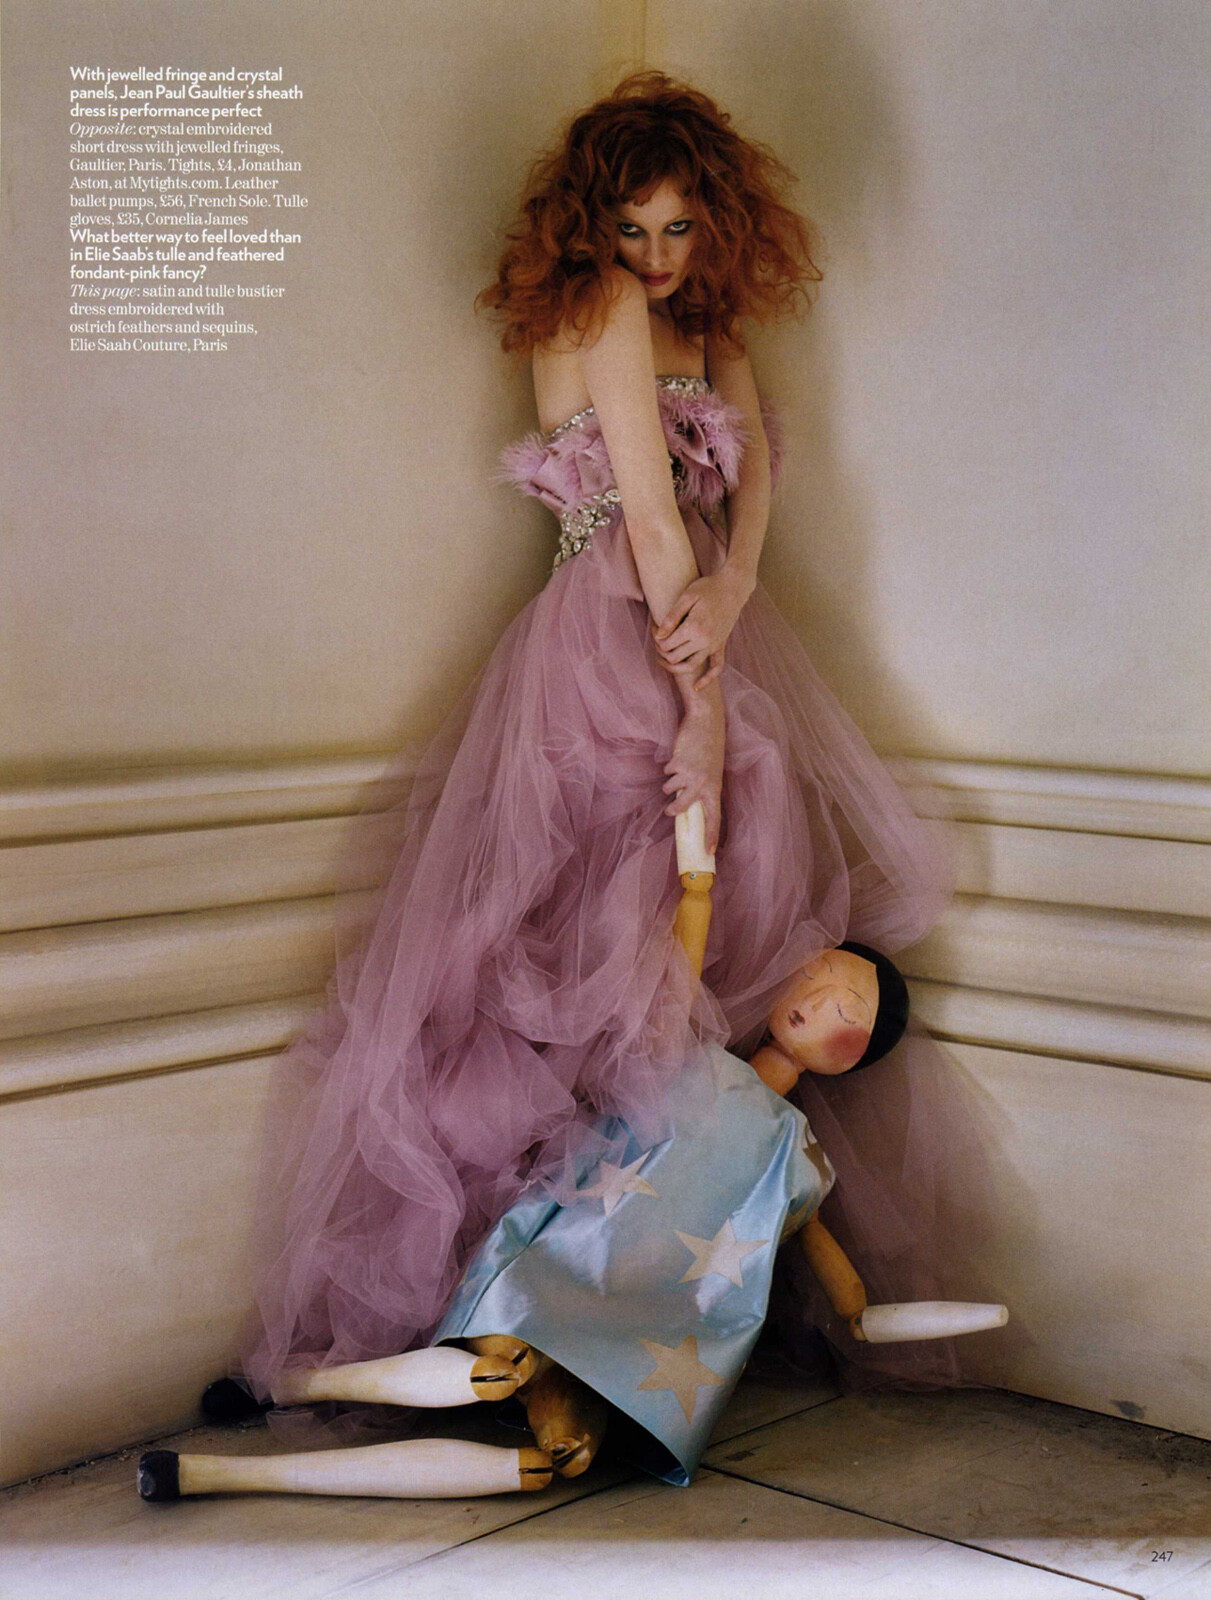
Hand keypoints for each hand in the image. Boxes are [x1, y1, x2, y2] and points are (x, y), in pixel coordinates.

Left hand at [652, 566, 753, 679]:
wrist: (733, 588)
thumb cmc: (707, 588)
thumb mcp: (686, 597)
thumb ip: (672, 617)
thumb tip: (659, 635)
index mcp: (694, 627)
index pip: (667, 644)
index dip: (656, 639)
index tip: (654, 629)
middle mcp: (705, 640)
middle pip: (675, 657)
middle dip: (662, 651)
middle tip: (657, 640)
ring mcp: (714, 645)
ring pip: (691, 666)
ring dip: (674, 667)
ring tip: (663, 661)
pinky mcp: (721, 646)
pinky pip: (716, 667)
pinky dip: (707, 679)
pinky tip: (697, 688)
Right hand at [662, 697, 724, 854]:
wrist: (706, 723)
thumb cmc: (709, 749)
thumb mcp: (711, 772)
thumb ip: (703, 788)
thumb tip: (687, 805)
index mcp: (715, 788)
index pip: (715, 818)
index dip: (711, 836)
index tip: (708, 852)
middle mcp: (703, 784)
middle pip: (682, 808)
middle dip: (673, 810)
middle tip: (669, 811)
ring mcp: (689, 774)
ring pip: (669, 788)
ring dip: (669, 782)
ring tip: (676, 772)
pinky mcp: (678, 763)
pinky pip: (667, 772)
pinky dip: (669, 767)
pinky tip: (678, 757)